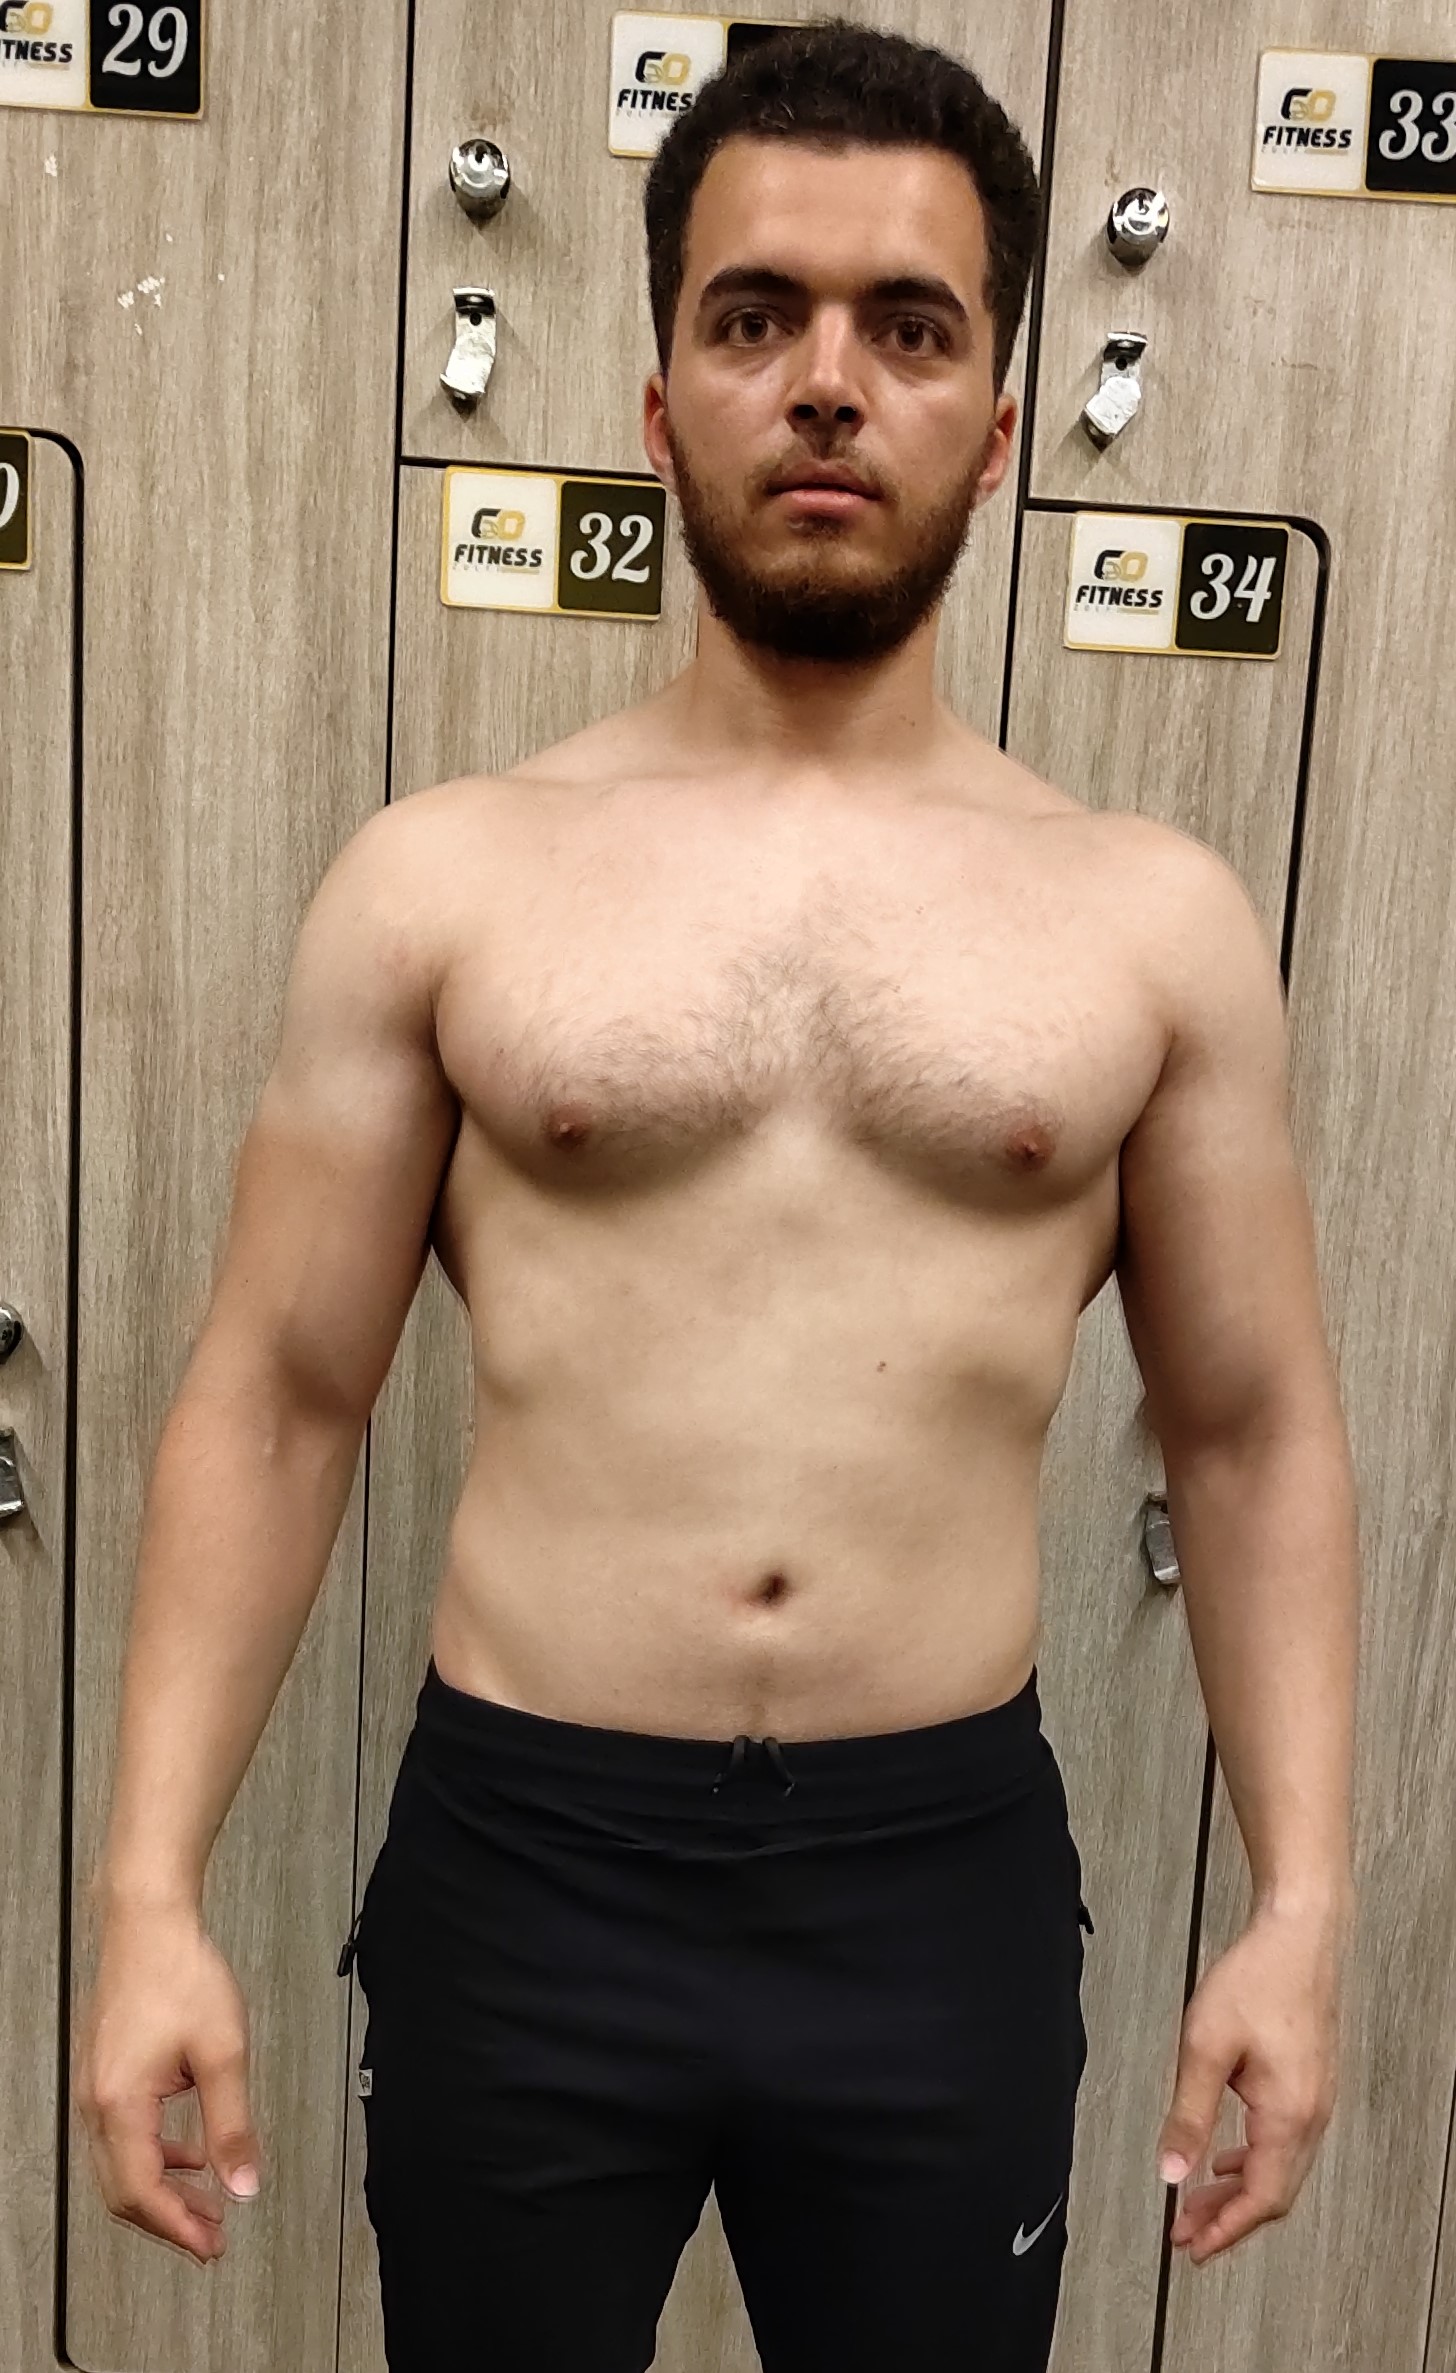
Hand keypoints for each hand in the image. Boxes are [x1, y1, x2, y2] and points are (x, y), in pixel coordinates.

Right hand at [74, 1902, 264, 2265]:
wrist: (148, 1922)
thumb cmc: (179, 1972)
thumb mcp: (222, 2053)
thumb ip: (233, 2125)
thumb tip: (244, 2184)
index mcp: (120, 2105)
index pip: (141, 2192)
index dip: (178, 2228)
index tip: (210, 2247)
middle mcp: (97, 2103)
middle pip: (124, 2190)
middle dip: (169, 2219)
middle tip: (211, 2237)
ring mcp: (96, 2089)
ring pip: (121, 2166)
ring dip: (163, 2190)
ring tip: (207, 2202)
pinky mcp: (105, 2074)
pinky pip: (123, 2136)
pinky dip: (155, 2156)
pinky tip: (188, 2150)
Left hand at [1155, 1896, 1348, 2265]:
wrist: (1299, 1933)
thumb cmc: (1259, 1977)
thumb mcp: (1205, 2046)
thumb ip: (1187, 2114)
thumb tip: (1171, 2170)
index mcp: (1289, 2115)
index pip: (1261, 2199)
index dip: (1225, 2230)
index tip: (1192, 2247)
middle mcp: (1311, 2115)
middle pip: (1273, 2192)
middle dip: (1227, 2218)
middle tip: (1186, 2233)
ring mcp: (1315, 2100)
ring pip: (1279, 2168)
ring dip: (1238, 2189)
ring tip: (1198, 2200)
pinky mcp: (1310, 2083)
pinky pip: (1284, 2142)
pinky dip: (1251, 2159)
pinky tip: (1226, 2154)